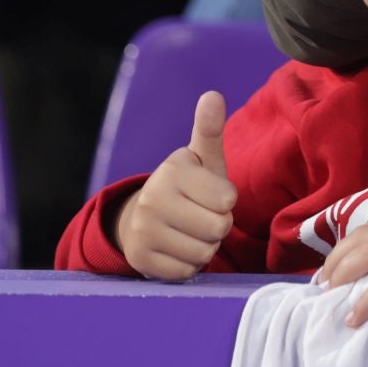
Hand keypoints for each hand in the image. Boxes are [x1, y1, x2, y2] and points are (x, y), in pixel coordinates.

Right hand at [115, 91, 237, 280]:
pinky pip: (186, 272)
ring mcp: (142, 232)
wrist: (144, 218)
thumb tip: (213, 95)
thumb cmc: (189, 185)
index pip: (227, 200)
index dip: (226, 201)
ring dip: (205, 246)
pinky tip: (177, 248)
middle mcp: (151, 200)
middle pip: (218, 229)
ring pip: (204, 252)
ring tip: (190, 231)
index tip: (211, 194)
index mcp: (172, 171)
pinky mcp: (140, 261)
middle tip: (202, 215)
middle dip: (218, 226)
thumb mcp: (201, 158)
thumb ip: (210, 130)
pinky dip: (189, 265)